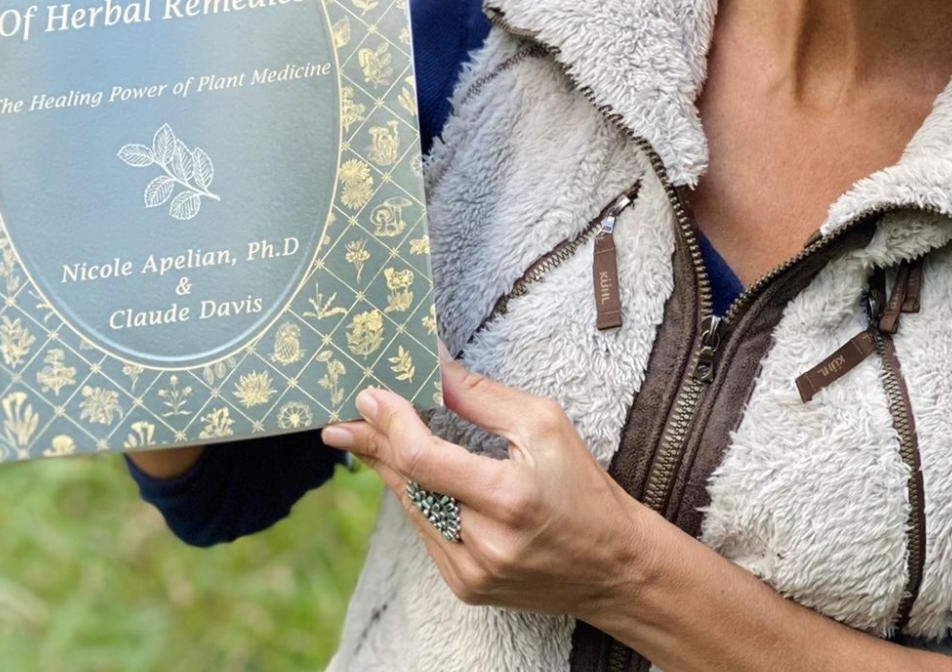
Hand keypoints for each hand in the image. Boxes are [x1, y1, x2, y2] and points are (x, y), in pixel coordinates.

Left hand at [322, 351, 651, 620]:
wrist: (612, 566)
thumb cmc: (583, 485)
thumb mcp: (543, 425)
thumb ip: (481, 397)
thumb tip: (434, 363)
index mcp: (509, 496)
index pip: (425, 460)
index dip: (391, 425)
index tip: (370, 394)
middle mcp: (485, 541)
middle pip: (408, 484)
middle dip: (372, 446)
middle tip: (339, 421)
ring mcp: (471, 571)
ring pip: (412, 509)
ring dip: (389, 471)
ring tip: (362, 439)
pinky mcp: (465, 588)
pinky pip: (427, 533)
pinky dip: (417, 499)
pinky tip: (408, 475)